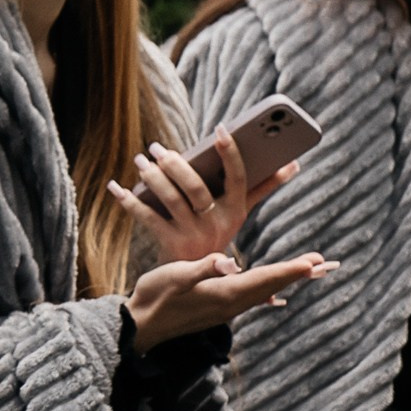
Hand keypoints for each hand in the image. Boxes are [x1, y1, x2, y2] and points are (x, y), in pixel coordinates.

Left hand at [109, 135, 300, 263]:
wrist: (198, 281)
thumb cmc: (218, 232)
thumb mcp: (241, 212)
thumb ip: (264, 186)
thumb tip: (294, 163)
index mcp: (235, 210)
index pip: (238, 178)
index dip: (231, 153)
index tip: (220, 129)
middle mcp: (217, 224)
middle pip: (196, 187)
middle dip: (176, 164)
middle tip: (156, 147)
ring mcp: (194, 236)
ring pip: (171, 199)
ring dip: (153, 178)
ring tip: (141, 161)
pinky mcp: (171, 246)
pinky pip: (148, 218)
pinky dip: (129, 201)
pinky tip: (116, 187)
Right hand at [125, 251, 333, 354]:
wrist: (139, 326)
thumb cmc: (154, 296)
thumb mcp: (175, 276)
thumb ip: (202, 269)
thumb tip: (228, 263)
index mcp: (224, 294)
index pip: (265, 280)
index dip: (290, 270)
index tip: (315, 262)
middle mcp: (231, 305)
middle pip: (273, 287)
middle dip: (299, 275)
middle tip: (328, 264)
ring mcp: (226, 309)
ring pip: (265, 293)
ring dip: (287, 281)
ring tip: (310, 272)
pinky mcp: (218, 309)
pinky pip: (253, 299)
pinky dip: (269, 292)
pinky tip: (275, 297)